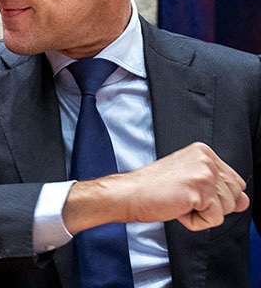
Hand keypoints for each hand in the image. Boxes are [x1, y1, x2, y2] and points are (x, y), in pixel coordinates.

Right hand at [64, 142, 248, 232]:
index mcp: (203, 152)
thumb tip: (244, 202)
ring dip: (202, 213)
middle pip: (234, 196)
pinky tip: (177, 208)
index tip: (189, 192)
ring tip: (178, 201)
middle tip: (182, 197)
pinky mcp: (200, 191)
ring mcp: (204, 173)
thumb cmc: (152, 189)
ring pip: (226, 209)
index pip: (235, 182)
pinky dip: (195, 222)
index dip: (216, 196)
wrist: (128, 194)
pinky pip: (213, 220)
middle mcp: (206, 159)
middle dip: (211, 205)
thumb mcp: (190, 183)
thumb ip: (219, 189)